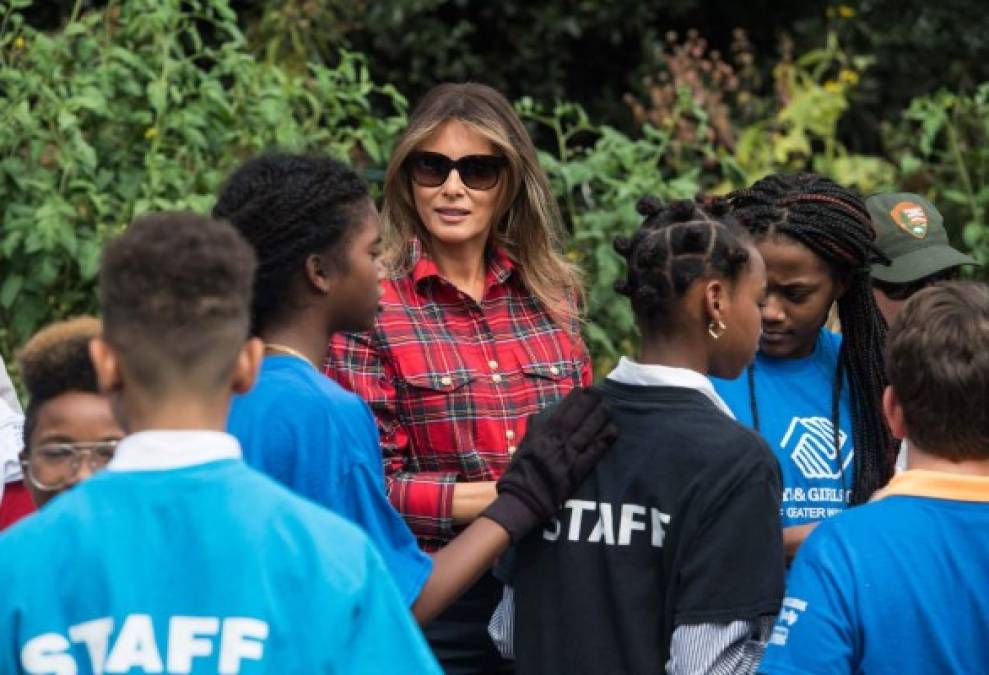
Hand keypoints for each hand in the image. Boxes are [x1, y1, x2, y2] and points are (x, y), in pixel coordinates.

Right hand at [481, 387, 617, 541]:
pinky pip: (592, 454)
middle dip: (588, 403)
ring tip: (608, 406)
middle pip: (575, 418)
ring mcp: (566, 456)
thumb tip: (539, 416)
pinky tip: (612, 432)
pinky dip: (603, 442)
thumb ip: (532, 430)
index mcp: (541, 435)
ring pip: (586, 432)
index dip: (572, 400)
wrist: (521, 499)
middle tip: (599, 392)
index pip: (560, 412)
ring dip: (598, 418)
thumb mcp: (523, 446)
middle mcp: (555, 442)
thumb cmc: (520, 474)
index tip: (582, 389)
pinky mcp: (575, 472)